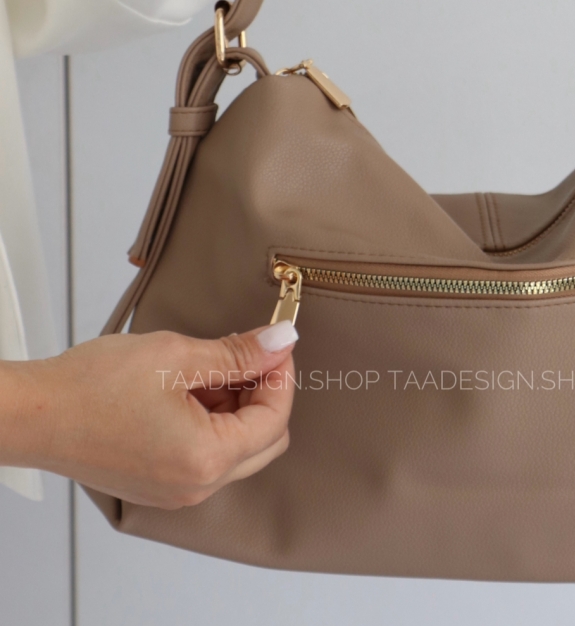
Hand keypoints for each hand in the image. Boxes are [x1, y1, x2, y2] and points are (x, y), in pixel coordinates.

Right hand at [0, 321, 297, 508]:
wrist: (34, 415)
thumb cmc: (94, 388)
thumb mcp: (178, 357)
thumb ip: (239, 352)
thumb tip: (283, 340)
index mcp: (206, 460)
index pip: (276, 419)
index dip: (282, 374)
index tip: (274, 343)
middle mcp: (196, 487)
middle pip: (265, 440)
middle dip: (264, 393)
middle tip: (248, 353)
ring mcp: (176, 491)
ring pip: (238, 447)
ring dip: (238, 404)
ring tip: (209, 366)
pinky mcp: (159, 485)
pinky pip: (207, 455)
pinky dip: (212, 420)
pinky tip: (191, 387)